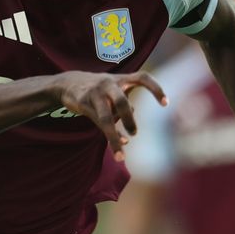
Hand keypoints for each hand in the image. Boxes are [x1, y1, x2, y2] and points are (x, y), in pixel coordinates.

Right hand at [51, 71, 165, 160]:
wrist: (68, 83)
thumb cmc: (99, 90)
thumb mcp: (113, 92)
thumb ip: (124, 108)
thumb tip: (130, 135)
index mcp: (121, 79)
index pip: (142, 78)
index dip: (155, 89)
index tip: (166, 104)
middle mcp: (109, 84)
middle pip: (122, 102)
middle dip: (128, 119)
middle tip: (134, 133)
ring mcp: (95, 93)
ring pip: (106, 118)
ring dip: (114, 136)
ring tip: (121, 156)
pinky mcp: (83, 103)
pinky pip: (98, 122)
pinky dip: (108, 135)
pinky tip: (118, 145)